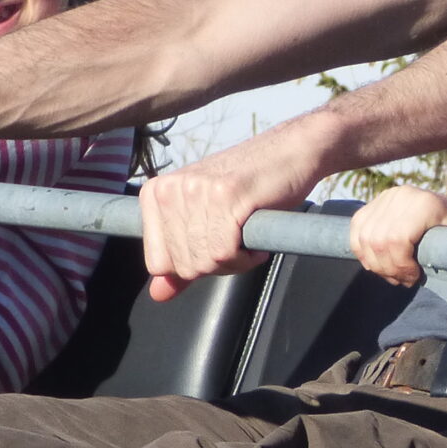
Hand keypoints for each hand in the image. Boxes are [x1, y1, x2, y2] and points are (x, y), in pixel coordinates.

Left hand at [138, 126, 327, 300]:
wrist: (291, 152)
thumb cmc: (250, 187)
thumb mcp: (206, 221)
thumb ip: (180, 258)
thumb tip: (158, 295)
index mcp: (155, 194)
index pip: (157, 263)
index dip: (192, 266)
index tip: (215, 246)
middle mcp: (168, 189)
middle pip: (183, 266)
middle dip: (216, 266)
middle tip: (237, 242)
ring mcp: (194, 190)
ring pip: (204, 261)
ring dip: (235, 261)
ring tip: (247, 237)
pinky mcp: (223, 195)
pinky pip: (223, 252)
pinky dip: (246, 257)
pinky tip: (256, 238)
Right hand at [347, 187, 446, 287]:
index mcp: (426, 204)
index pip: (396, 240)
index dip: (401, 267)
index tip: (415, 278)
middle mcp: (403, 195)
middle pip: (377, 244)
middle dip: (389, 270)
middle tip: (406, 279)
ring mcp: (385, 197)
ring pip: (364, 240)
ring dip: (376, 264)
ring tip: (397, 272)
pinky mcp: (373, 204)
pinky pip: (355, 232)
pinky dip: (363, 253)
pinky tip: (382, 261)